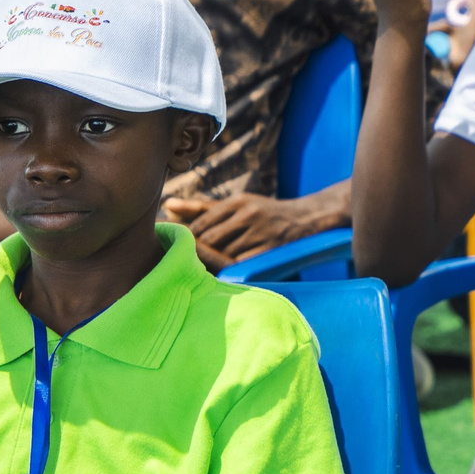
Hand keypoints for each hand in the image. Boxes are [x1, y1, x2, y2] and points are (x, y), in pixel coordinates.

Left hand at [163, 189, 345, 267]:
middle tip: (185, 261)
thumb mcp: (236, 204)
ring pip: (224, 253)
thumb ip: (201, 207)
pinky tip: (224, 272)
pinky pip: (242, 264)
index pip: (201, 223)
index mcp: (237, 201)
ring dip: (212, 263)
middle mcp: (248, 215)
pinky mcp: (271, 250)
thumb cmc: (263, 212)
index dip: (187, 238)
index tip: (180, 246)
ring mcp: (261, 233)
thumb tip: (168, 205)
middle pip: (210, 239)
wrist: (306, 219)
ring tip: (202, 269)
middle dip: (197, 252)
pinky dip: (230, 269)